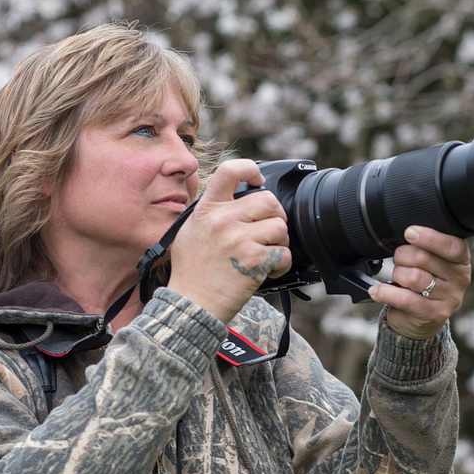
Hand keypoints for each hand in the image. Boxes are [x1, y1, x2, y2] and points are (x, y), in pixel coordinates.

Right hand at [168, 159, 291, 323]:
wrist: (192, 304)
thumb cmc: (191, 272)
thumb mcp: (190, 231)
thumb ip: (210, 213)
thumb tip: (233, 199)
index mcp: (207, 209)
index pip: (230, 171)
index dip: (250, 169)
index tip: (259, 180)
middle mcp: (223, 220)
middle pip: (268, 200)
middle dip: (275, 215)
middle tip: (269, 230)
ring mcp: (239, 239)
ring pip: (280, 226)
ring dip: (280, 242)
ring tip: (267, 254)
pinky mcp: (254, 260)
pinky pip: (284, 253)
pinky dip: (281, 264)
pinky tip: (268, 270)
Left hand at [369, 226, 470, 340]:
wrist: (421, 319)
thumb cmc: (425, 282)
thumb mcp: (431, 261)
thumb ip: (425, 247)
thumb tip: (408, 234)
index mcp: (461, 260)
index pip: (452, 246)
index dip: (430, 238)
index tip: (410, 233)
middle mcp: (459, 279)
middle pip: (425, 258)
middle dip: (403, 256)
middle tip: (399, 260)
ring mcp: (448, 299)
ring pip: (413, 277)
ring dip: (397, 274)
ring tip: (397, 278)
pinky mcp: (433, 314)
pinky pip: (404, 299)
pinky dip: (385, 293)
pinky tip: (377, 291)